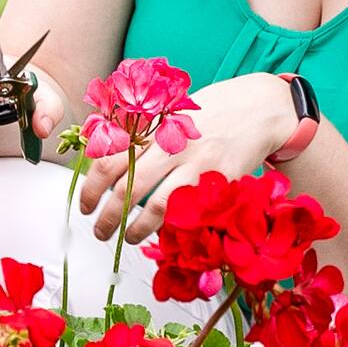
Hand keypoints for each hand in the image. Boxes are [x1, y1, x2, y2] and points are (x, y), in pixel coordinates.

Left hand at [80, 72, 300, 243]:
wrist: (262, 108)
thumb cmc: (213, 114)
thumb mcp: (173, 116)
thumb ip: (145, 138)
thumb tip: (107, 165)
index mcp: (156, 128)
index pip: (111, 159)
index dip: (91, 187)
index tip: (85, 205)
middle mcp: (174, 145)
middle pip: (128, 186)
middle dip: (108, 215)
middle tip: (100, 231)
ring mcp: (200, 163)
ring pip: (159, 205)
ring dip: (138, 228)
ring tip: (128, 238)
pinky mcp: (224, 180)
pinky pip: (194, 211)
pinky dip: (175, 227)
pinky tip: (167, 234)